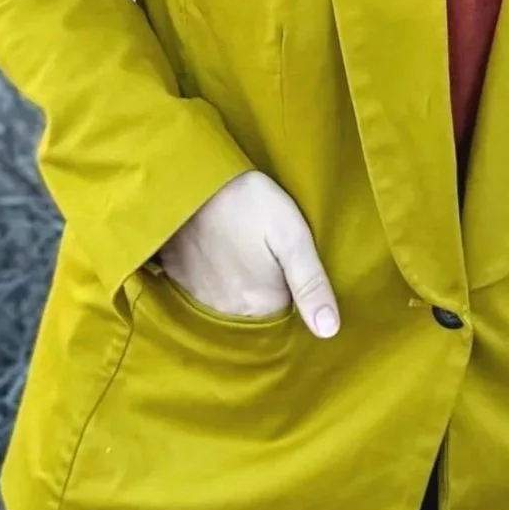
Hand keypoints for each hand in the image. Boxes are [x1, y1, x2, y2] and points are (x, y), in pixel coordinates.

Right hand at [152, 170, 340, 337]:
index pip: (288, 310)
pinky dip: (212, 277)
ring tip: (242, 251)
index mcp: (263, 304)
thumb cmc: (248, 203)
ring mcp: (201, 298)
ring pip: (232, 301)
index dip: (293, 287)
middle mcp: (231, 311)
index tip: (289, 263)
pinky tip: (217, 253)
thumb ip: (311, 283)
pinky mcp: (179, 280)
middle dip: (265, 287)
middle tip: (265, 252)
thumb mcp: (292, 235)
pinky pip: (203, 290)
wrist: (192, 179)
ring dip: (239, 284)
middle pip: (259, 308)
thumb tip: (329, 330)